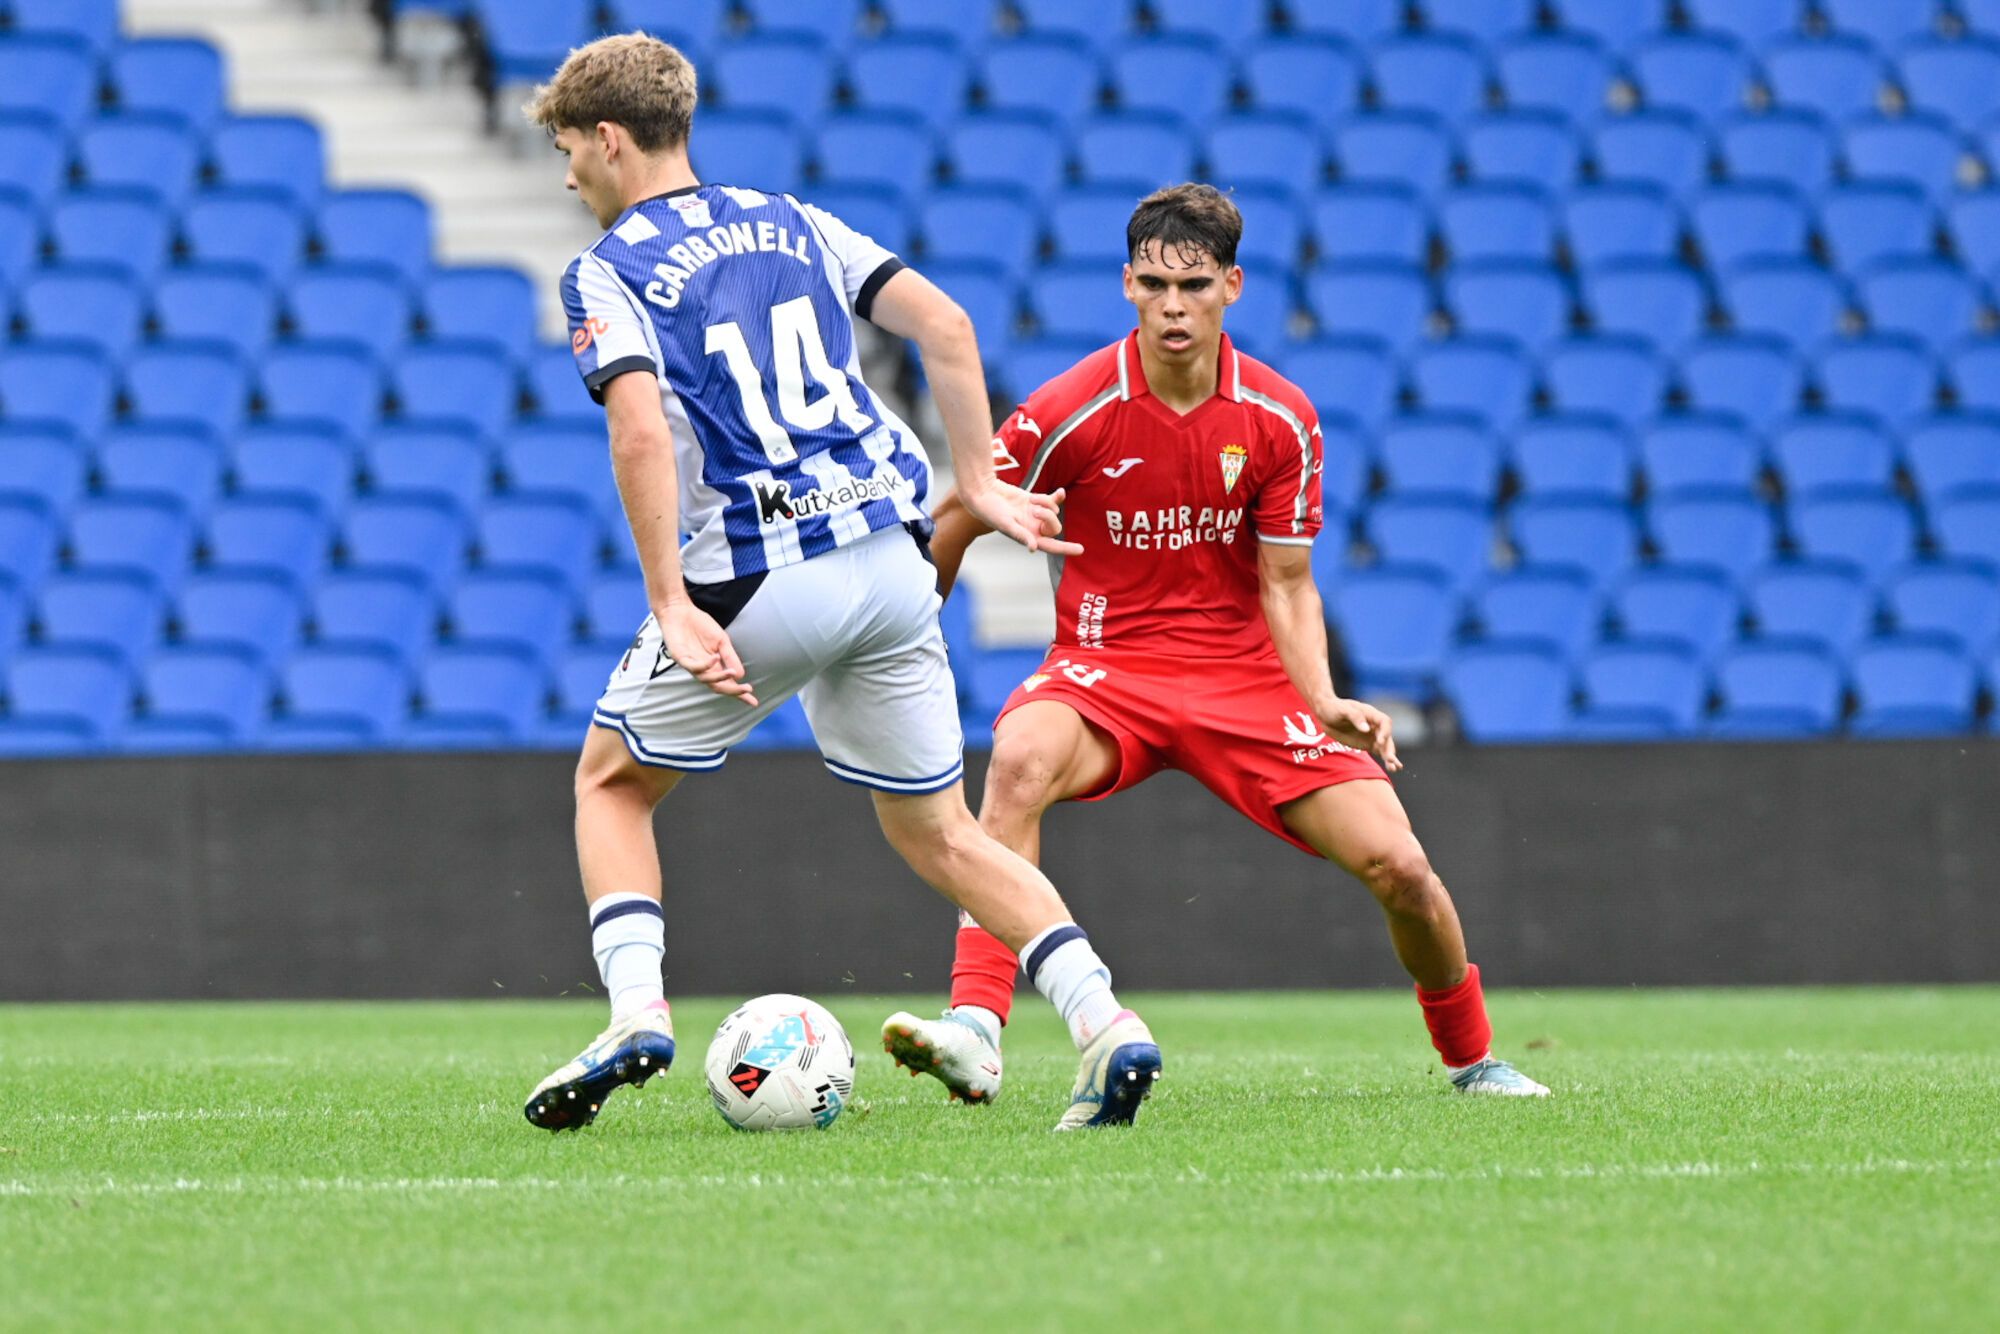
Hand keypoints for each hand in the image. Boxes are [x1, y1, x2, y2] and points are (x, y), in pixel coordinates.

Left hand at [657, 601, 757, 706]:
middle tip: (747, 690)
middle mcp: (701, 668)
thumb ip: (730, 657)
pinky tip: (716, 658)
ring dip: (720, 678)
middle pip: (717, 686)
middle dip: (732, 690)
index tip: (754, 701)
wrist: (679, 610)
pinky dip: (705, 664)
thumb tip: (741, 675)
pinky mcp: (680, 657)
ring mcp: (690, 664)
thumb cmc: (699, 624)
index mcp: (712, 666)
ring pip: (705, 678)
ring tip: (733, 673)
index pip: (727, 683)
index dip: (739, 692)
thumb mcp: (721, 641)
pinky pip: (693, 665)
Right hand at [959, 479, 1082, 556]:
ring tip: (1031, 500)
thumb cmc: (990, 511)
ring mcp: (1034, 513)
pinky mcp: (1033, 500)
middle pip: (1054, 526)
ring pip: (1053, 511)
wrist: (983, 492)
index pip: (1050, 545)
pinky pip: (1051, 500)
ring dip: (1046, 504)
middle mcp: (1032, 527)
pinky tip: (1061, 492)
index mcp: (1027, 536)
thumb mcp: (1005, 523)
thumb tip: (1034, 548)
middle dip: (1049, 517)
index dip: (1066, 548)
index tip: (1081, 549)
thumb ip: (1020, 534)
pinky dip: (1057, 497)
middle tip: (1034, 509)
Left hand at [1318, 698, 1399, 772]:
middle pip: (1387, 736)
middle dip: (1389, 748)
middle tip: (1389, 759)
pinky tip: (1392, 768)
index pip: (1384, 722)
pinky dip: (1385, 759)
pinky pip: (1379, 751)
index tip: (1380, 742)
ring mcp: (1372, 735)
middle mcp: (1374, 725)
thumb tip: (1366, 729)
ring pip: (1385, 746)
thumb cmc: (1333, 707)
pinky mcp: (1367, 744)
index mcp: (1370, 714)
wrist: (1324, 712)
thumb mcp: (1342, 710)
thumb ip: (1355, 717)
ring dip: (1390, 756)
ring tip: (1395, 768)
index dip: (1385, 732)